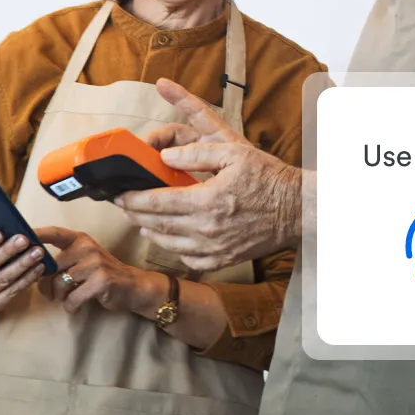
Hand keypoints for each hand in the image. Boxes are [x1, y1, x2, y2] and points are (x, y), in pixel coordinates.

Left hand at [36, 226, 157, 314]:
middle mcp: (87, 247)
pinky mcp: (100, 281)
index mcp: (80, 239)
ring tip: (68, 298)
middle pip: (52, 267)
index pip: (55, 233)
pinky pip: (72, 298)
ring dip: (60, 297)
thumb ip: (62, 260)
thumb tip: (33, 269)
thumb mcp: (83, 260)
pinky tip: (77, 305)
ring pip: (60, 284)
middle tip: (52, 293)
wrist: (131, 286)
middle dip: (47, 285)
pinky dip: (71, 306)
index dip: (37, 234)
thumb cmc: (101, 274)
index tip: (18, 236)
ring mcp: (95, 263)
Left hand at [114, 79, 301, 271]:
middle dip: (134, 213)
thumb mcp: (233, 153)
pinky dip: (173, 249)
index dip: (133, 198)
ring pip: (168, 244)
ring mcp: (214, 249)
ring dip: (149, 231)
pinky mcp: (223, 261)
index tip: (119, 193)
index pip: (157, 202)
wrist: (296, 209)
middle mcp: (207, 229)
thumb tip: (164, 157)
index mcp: (207, 201)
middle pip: (157, 224)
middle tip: (122, 205)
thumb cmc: (266, 177)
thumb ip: (195, 155)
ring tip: (139, 220)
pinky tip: (169, 238)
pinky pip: (188, 259)